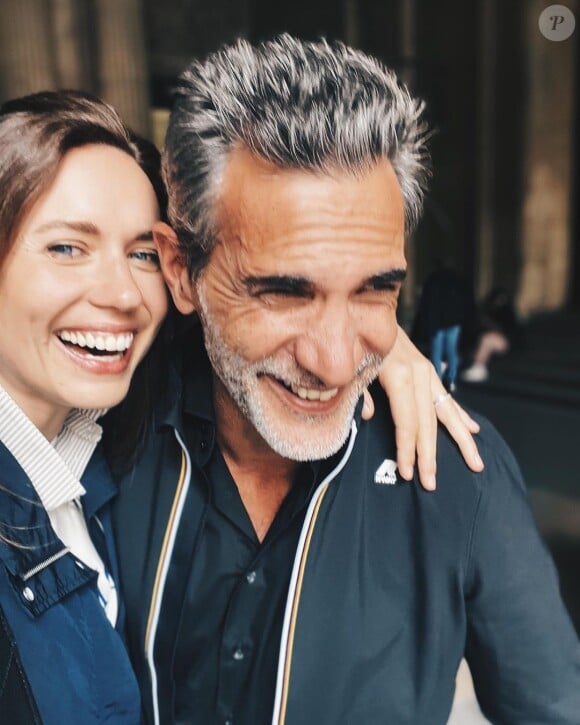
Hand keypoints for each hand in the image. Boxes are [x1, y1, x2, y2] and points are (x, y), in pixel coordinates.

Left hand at [362, 326, 483, 490]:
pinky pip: (446, 398)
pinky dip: (460, 415)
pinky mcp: (426, 370)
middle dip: (430, 455)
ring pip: (446, 412)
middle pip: (428, 423)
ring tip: (475, 464)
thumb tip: (371, 417)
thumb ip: (360, 393)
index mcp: (400, 376)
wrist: (365, 308)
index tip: (406, 472)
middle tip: (431, 484)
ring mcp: (426, 372)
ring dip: (460, 440)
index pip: (407, 422)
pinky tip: (473, 430)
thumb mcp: (351, 367)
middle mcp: (419, 374)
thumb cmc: (353, 340)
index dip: (407, 449)